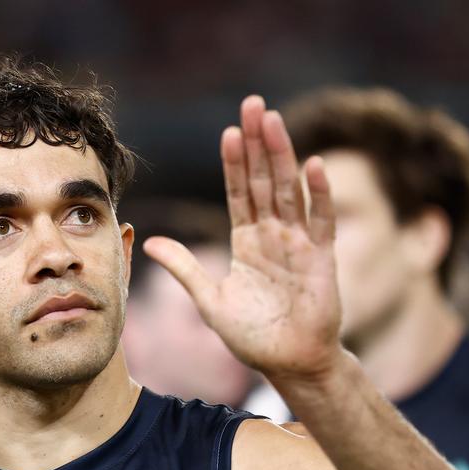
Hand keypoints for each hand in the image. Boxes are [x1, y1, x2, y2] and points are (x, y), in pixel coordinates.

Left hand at [144, 95, 342, 382]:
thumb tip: (147, 241)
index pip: (239, 192)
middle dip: (259, 144)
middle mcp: (274, 235)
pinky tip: (313, 164)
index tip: (229, 132)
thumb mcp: (209, 300)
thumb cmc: (253, 337)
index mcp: (247, 241)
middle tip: (254, 104)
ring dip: (282, 155)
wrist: (289, 364)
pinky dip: (317, 193)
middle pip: (264, 180)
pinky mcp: (322, 258)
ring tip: (274, 121)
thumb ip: (183, 267)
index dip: (234, 163)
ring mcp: (299, 243)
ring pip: (289, 190)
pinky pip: (319, 220)